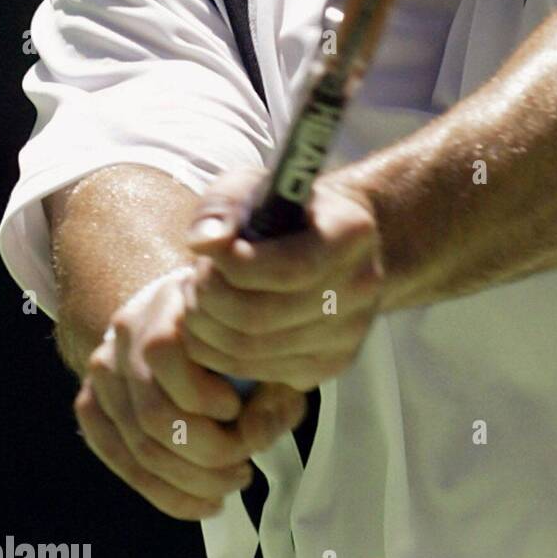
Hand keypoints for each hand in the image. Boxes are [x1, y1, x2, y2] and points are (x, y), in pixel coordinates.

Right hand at [74, 265, 306, 520]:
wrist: (184, 314)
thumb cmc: (237, 332)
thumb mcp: (266, 345)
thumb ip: (274, 388)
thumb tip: (256, 436)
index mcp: (169, 301)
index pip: (164, 353)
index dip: (204, 396)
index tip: (239, 409)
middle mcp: (126, 332)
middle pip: (153, 414)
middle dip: (207, 454)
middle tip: (245, 466)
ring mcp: (103, 369)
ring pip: (137, 446)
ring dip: (191, 481)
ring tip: (234, 481)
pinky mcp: (92, 402)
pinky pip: (119, 460)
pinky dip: (165, 492)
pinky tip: (204, 500)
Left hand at [182, 168, 383, 393]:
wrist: (333, 242)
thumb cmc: (287, 208)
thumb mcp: (255, 184)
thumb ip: (224, 203)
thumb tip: (204, 243)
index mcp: (351, 233)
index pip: (287, 269)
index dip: (232, 266)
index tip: (207, 252)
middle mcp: (362, 287)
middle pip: (261, 317)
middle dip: (208, 299)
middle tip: (194, 278)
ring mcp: (350, 332)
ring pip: (252, 352)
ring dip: (205, 328)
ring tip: (199, 298)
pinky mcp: (331, 364)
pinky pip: (259, 373)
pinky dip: (220, 354)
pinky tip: (217, 324)